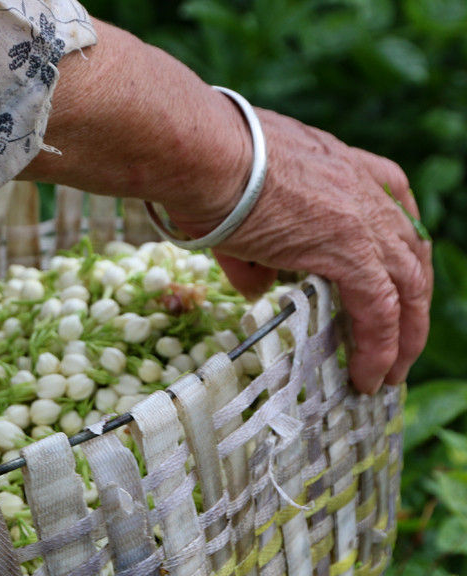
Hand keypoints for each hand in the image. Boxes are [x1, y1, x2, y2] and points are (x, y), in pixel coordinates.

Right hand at [166, 111, 432, 393]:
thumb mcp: (244, 208)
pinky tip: (368, 376)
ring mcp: (364, 221)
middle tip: (400, 344)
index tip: (392, 291)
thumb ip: (259, 253)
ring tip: (390, 374)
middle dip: (410, 306)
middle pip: (412, 256)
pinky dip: (378, 349)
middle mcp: (367, 191)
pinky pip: (378, 312)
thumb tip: (258, 288)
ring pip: (408, 288)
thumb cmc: (210, 169)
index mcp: (346, 168)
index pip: (395, 217)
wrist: (207, 155)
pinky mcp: (350, 252)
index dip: (397, 260)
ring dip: (404, 337)